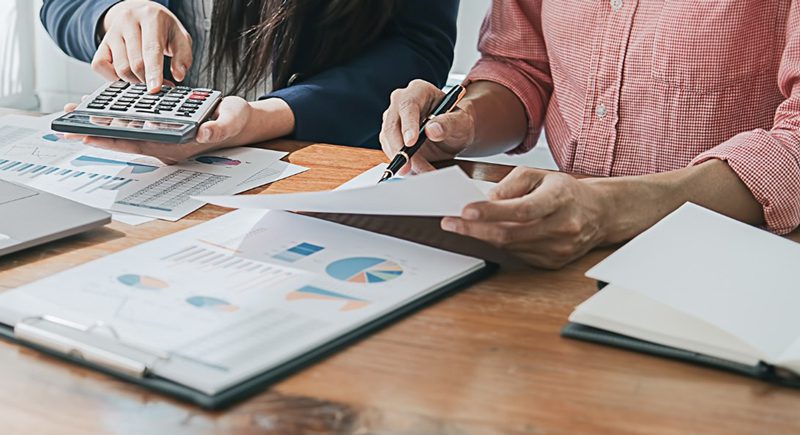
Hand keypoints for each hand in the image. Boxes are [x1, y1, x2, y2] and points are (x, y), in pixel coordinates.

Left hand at [63, 97, 252, 163]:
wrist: (238, 122)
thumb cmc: (233, 121)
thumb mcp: (231, 120)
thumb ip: (218, 128)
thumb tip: (204, 132)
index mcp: (176, 147)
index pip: (137, 145)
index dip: (112, 139)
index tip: (88, 134)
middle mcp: (164, 147)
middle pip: (124, 142)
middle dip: (95, 134)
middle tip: (68, 126)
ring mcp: (161, 140)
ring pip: (125, 135)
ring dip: (100, 126)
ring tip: (76, 114)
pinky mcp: (160, 130)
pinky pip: (132, 127)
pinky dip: (114, 119)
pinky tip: (100, 109)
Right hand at [94, 0, 192, 91]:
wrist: (141, 13)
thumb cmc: (163, 28)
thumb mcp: (181, 37)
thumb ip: (183, 56)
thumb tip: (179, 76)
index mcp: (150, 18)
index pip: (151, 49)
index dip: (153, 72)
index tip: (155, 89)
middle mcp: (128, 21)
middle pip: (135, 62)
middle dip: (147, 80)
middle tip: (157, 83)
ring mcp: (112, 31)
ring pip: (120, 68)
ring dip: (134, 80)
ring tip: (145, 76)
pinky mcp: (102, 42)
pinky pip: (100, 66)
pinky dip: (113, 77)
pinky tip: (127, 73)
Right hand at [380, 80, 475, 174]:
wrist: (454, 133)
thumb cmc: (458, 122)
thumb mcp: (461, 122)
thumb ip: (450, 123)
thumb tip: (432, 130)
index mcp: (419, 90)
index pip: (408, 105)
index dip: (408, 124)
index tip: (410, 142)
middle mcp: (401, 102)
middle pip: (391, 125)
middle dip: (399, 149)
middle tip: (409, 167)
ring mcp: (393, 119)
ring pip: (388, 141)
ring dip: (402, 160)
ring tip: (422, 172)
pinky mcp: (391, 137)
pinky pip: (391, 151)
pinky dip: (402, 164)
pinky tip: (416, 171)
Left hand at [440, 167, 610, 268]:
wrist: (599, 214)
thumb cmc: (565, 192)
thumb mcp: (540, 175)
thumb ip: (511, 184)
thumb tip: (486, 201)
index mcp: (560, 199)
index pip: (521, 209)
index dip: (491, 213)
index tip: (465, 210)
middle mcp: (562, 227)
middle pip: (510, 234)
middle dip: (474, 229)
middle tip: (449, 223)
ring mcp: (558, 249)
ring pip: (510, 247)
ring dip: (481, 238)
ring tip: (460, 227)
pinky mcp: (552, 262)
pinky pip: (517, 255)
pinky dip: (497, 246)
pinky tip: (484, 236)